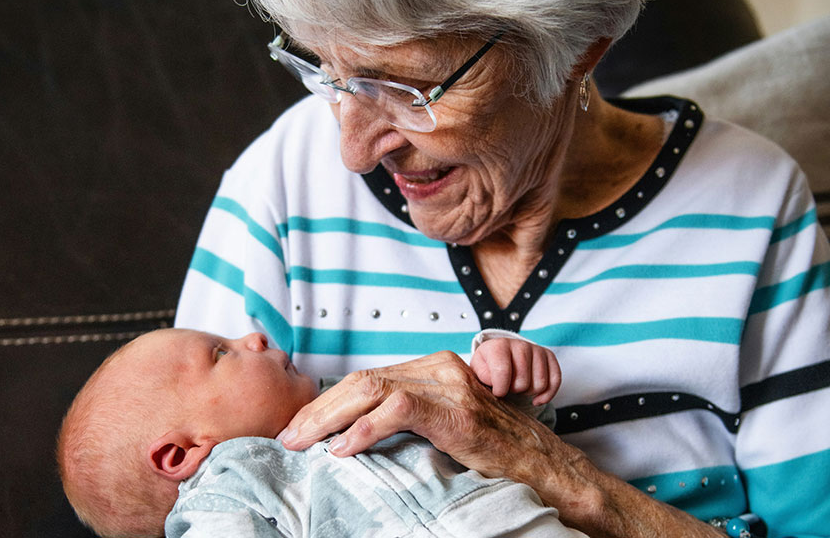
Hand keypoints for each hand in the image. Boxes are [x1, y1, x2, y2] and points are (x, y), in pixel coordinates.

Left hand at [277, 351, 554, 472]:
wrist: (540, 462)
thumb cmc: (491, 449)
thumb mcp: (442, 423)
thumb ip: (406, 415)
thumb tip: (352, 431)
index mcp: (432, 367)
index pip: (367, 377)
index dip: (328, 402)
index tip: (301, 426)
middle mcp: (438, 367)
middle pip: (362, 380)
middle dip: (319, 409)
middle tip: (289, 436)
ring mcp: (447, 385)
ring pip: (371, 389)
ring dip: (329, 419)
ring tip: (303, 443)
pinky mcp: (454, 410)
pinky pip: (396, 410)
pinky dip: (362, 430)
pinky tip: (342, 450)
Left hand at [469, 337, 560, 404]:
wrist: (502, 352)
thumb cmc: (489, 364)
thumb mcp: (478, 369)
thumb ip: (482, 376)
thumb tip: (496, 383)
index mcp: (499, 346)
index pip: (503, 372)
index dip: (500, 389)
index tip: (497, 392)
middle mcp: (520, 345)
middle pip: (522, 383)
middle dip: (514, 391)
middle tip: (508, 387)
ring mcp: (537, 350)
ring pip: (539, 385)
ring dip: (528, 392)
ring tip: (518, 386)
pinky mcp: (549, 357)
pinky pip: (555, 381)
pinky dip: (547, 395)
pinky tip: (536, 399)